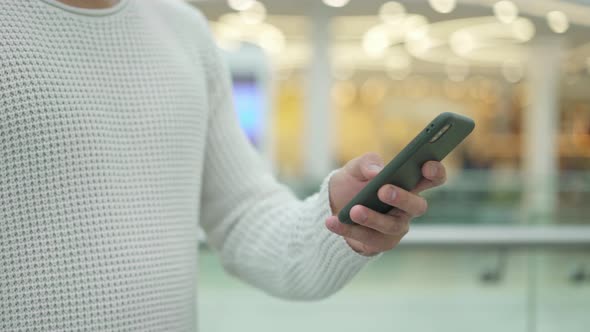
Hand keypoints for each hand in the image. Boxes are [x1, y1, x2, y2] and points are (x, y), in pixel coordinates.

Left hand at [325, 152, 446, 255]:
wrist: (334, 207)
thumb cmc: (353, 183)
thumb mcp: (355, 168)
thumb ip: (367, 163)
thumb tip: (377, 172)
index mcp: (408, 183)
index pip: (433, 178)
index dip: (435, 172)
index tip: (426, 165)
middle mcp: (407, 208)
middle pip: (418, 206)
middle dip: (403, 198)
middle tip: (383, 190)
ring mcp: (396, 227)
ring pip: (391, 226)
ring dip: (372, 218)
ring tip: (354, 210)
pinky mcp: (381, 243)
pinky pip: (368, 238)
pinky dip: (348, 229)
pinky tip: (332, 222)